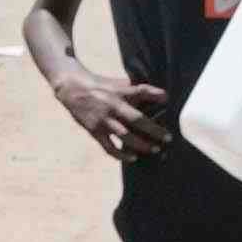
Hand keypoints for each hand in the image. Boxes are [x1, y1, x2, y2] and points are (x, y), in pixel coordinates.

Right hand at [45, 59, 169, 160]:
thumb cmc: (100, 86)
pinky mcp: (94, 130)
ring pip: (125, 136)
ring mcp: (103, 120)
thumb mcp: (118, 83)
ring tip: (155, 149)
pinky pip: (108, 147)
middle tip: (168, 137)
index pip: (140, 91)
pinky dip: (121, 154)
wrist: (72, 89)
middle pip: (136, 119)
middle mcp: (112, 106)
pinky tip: (132, 158)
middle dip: (154, 130)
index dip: (154, 94)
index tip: (167, 98)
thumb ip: (135, 90)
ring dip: (141, 144)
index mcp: (119, 92)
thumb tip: (161, 97)